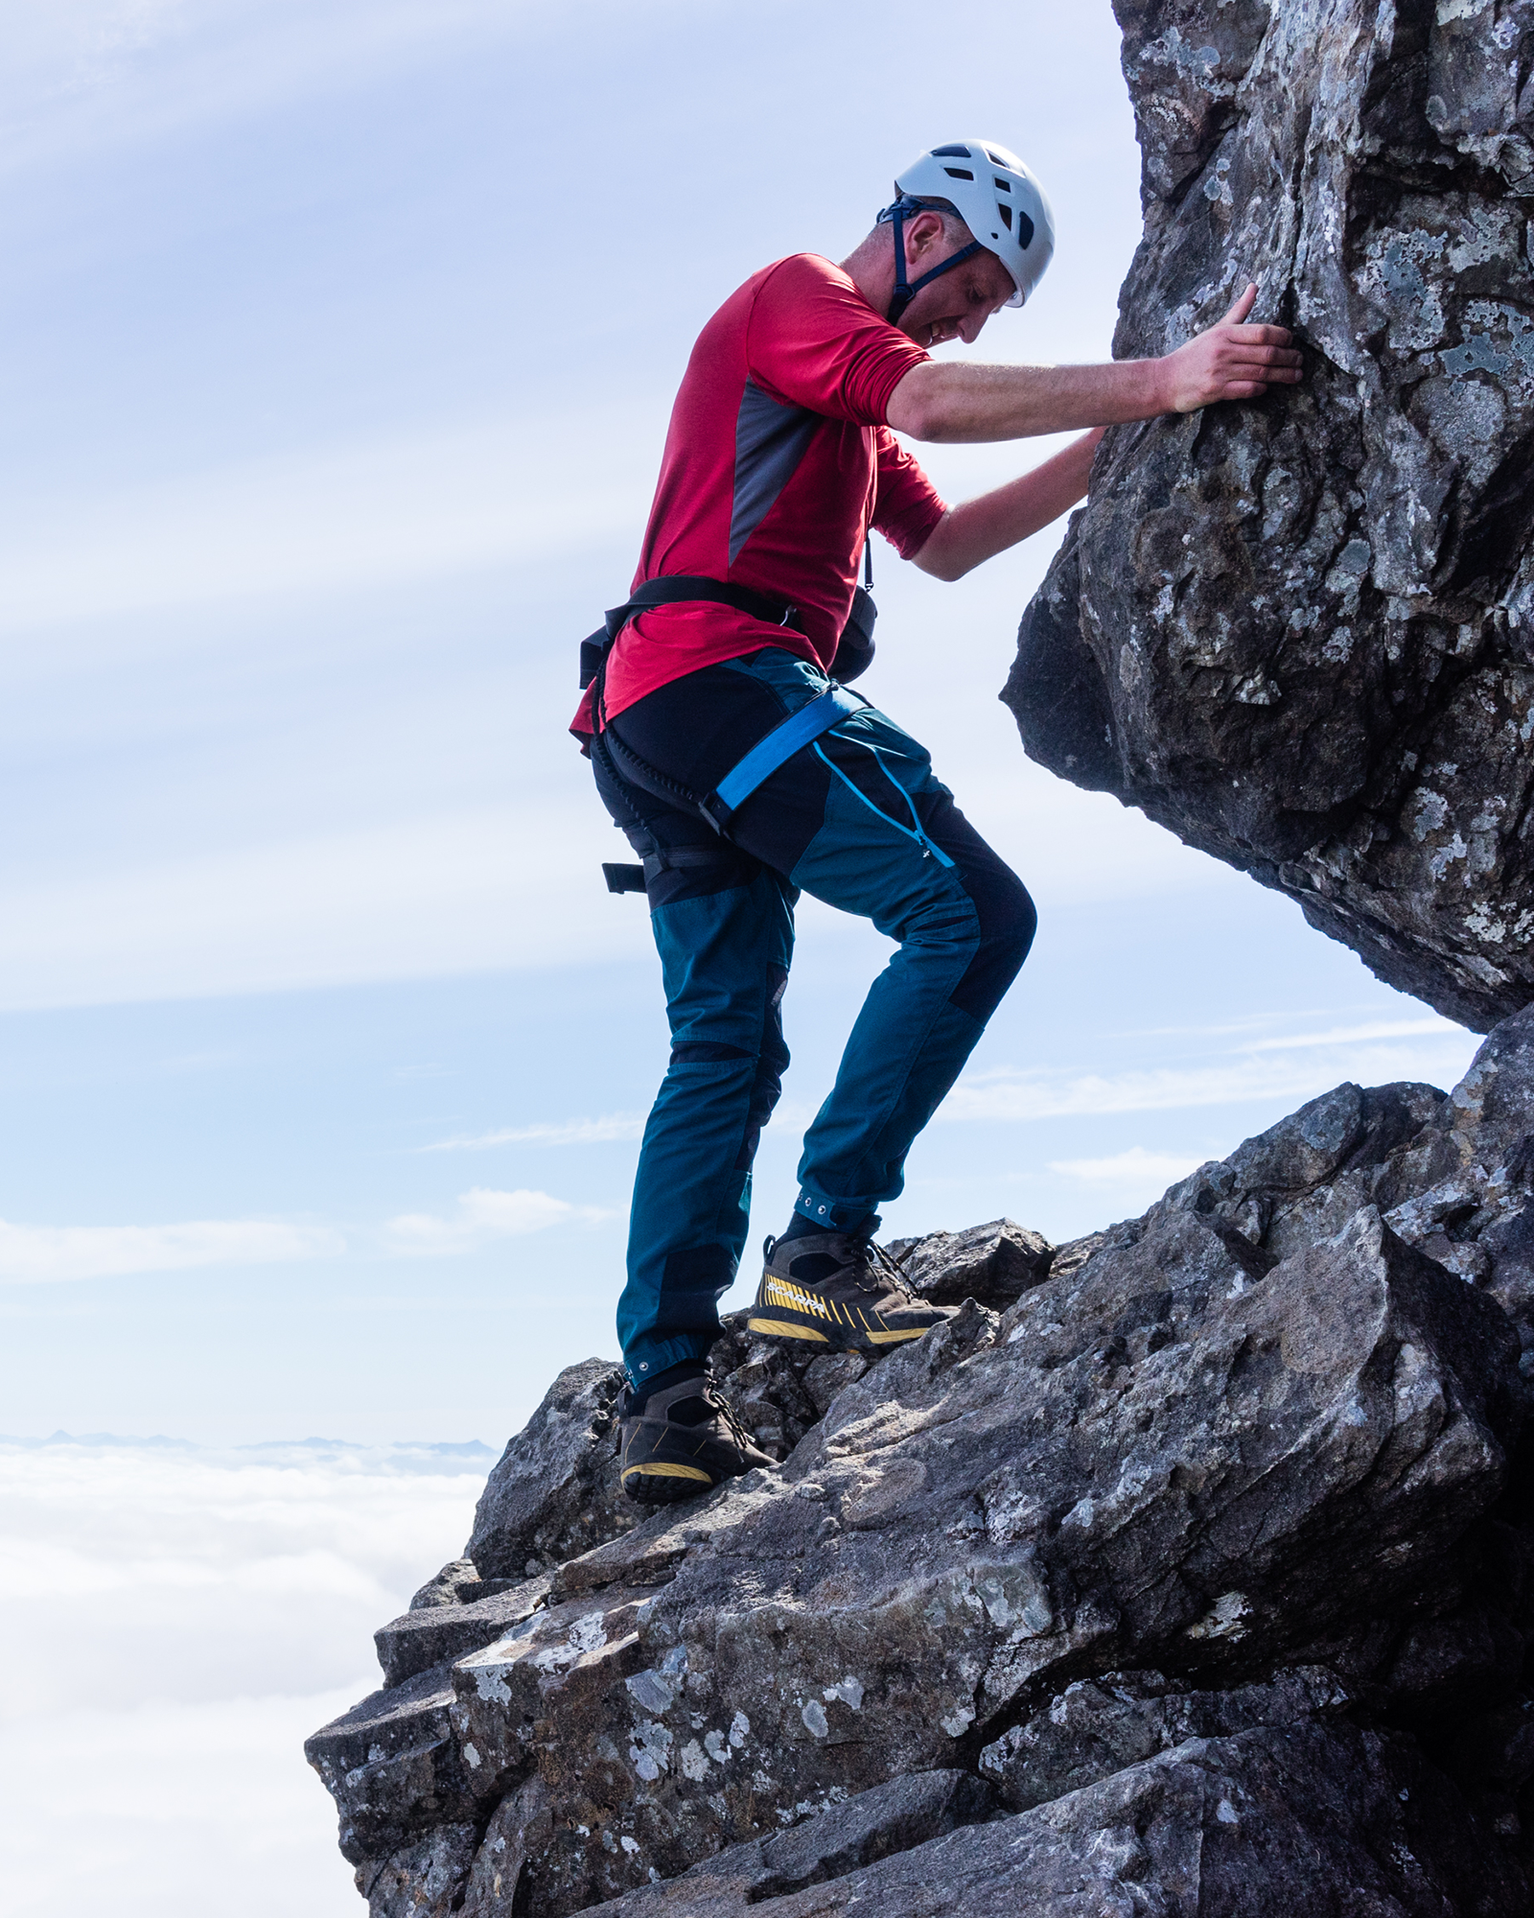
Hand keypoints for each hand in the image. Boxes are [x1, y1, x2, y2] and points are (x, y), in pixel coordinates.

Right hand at [1157, 284, 1302, 413]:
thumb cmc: (1192, 355)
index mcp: (1225, 333)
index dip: (1283, 337)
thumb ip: (1238, 311)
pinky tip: (1268, 387)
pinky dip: (1261, 388)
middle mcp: (1224, 351)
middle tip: (1300, 360)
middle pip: (1267, 353)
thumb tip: (1254, 286)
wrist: (1164, 381)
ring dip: (1283, 375)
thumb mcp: (1215, 330)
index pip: (1263, 332)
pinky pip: (1247, 389)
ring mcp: (1220, 372)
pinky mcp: (1216, 391)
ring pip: (1261, 373)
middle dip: (1289, 357)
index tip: (1292, 341)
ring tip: (1296, 376)